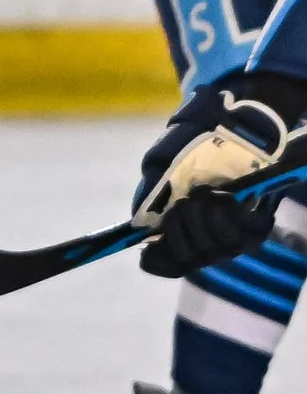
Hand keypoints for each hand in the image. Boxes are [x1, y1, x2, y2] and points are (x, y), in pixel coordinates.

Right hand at [132, 73, 306, 275]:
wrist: (229, 130)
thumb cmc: (190, 146)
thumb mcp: (157, 166)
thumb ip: (147, 197)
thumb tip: (138, 226)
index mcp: (177, 230)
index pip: (164, 264)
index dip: (157, 259)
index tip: (149, 247)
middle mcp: (204, 239)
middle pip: (188, 259)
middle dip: (179, 230)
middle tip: (183, 202)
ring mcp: (231, 236)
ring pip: (212, 251)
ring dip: (202, 220)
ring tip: (204, 192)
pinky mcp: (255, 228)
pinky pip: (238, 236)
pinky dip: (225, 215)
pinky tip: (224, 196)